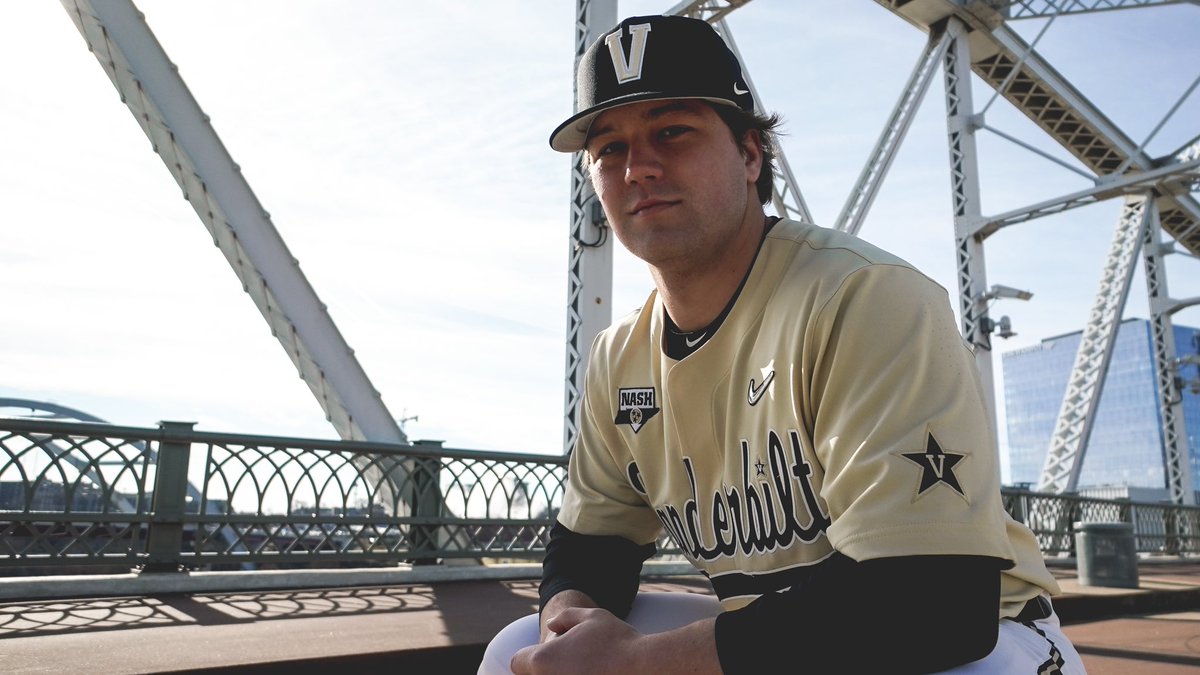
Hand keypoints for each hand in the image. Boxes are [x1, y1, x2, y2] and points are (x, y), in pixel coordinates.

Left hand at [511, 606, 645, 674]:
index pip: (518, 662)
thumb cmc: (617, 640)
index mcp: (542, 660)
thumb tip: (552, 624)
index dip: (531, 657)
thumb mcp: (591, 617)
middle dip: (546, 671)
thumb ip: (566, 617)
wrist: (646, 668)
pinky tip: (596, 674)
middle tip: (570, 665)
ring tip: (585, 669)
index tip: (550, 656)